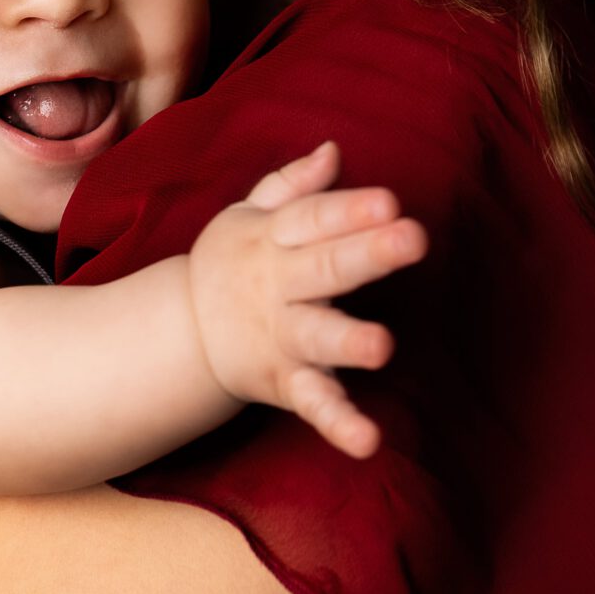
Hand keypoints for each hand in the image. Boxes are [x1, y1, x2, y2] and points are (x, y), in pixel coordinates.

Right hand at [187, 141, 427, 458]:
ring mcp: (283, 337)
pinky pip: (315, 404)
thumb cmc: (234, 263)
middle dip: (366, 253)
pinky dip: (339, 424)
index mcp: (274, 240)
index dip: (350, 210)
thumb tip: (333, 151)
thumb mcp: (248, 216)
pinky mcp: (287, 383)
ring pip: (318, 336)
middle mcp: (279, 287)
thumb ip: (290, 186)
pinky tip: (369, 442)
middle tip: (414, 238)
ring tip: (382, 345)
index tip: (390, 202)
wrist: (181, 332)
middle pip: (324, 267)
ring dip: (349, 340)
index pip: (314, 219)